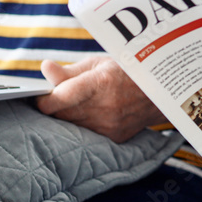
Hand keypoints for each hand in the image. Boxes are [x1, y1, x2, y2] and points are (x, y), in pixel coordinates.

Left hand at [35, 56, 167, 142]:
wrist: (159, 93)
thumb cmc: (126, 72)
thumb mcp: (99, 63)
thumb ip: (69, 71)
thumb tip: (45, 68)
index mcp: (100, 82)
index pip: (58, 98)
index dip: (43, 99)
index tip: (42, 96)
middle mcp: (105, 107)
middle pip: (60, 115)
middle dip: (54, 108)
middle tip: (57, 98)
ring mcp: (109, 125)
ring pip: (70, 127)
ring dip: (66, 118)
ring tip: (75, 105)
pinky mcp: (112, 138)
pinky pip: (84, 135)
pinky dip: (80, 126)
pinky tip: (88, 115)